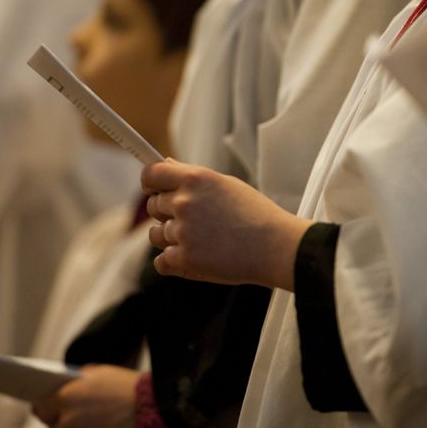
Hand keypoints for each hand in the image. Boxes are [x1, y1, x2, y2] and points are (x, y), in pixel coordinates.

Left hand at [32, 365, 140, 427]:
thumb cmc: (127, 388)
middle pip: (52, 425)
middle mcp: (66, 421)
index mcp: (64, 398)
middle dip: (60, 419)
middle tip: (75, 414)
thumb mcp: (99, 373)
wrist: (152, 409)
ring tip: (90, 422)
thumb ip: (76, 379)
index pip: (39, 407)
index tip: (48, 405)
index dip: (45, 406)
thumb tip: (65, 385)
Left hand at [141, 158, 312, 289]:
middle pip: (153, 206)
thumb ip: (192, 176)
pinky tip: (195, 258)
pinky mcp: (185, 259)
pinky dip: (174, 262)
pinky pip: (161, 261)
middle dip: (167, 213)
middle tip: (195, 221)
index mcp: (195, 179)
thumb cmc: (255, 215)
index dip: (150, 182)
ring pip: (157, 235)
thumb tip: (165, 165)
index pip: (151, 175)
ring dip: (172, 239)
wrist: (276, 247)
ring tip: (202, 240)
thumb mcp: (226, 184)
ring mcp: (183, 231)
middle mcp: (185, 202)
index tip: (154, 189)